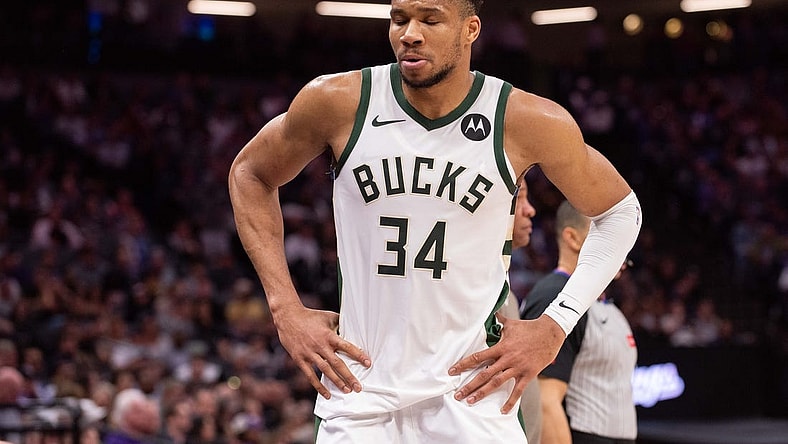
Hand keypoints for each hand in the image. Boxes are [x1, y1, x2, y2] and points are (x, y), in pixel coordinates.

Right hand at [272, 304, 370, 398]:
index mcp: (329, 335)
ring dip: (337, 382)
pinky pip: (310, 375)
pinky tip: (327, 394)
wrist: (288, 317)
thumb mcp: (328, 316)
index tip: (368, 363)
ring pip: (326, 371)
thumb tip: (354, 327)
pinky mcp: (300, 359)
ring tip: (347, 390)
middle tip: (358, 387)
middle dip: (349, 376)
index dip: (358, 355)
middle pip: (337, 364)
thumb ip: (340, 323)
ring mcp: (309, 354)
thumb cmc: (311, 316)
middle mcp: (320, 346)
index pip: (347, 346)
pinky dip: (319, 386)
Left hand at [448, 314, 563, 412]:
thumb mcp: (511, 324)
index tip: (452, 371)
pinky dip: (510, 401)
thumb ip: (498, 321)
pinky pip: (518, 390)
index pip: (478, 357)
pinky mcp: (528, 374)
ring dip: (483, 393)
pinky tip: (503, 410)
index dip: (464, 364)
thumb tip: (490, 312)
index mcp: (501, 347)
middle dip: (469, 385)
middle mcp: (507, 359)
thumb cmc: (529, 328)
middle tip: (457, 395)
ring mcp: (517, 367)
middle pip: (484, 374)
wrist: (550, 333)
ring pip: (497, 383)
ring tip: (471, 401)